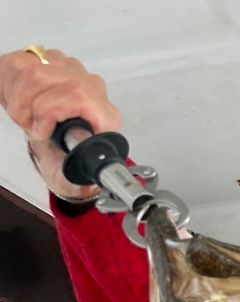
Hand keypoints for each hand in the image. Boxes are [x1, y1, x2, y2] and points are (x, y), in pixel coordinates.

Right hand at [0, 48, 120, 199]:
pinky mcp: (50, 60)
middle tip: (30, 127)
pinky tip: (20, 102)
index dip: (49, 110)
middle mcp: (90, 86)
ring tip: (25, 117)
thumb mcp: (73, 178)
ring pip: (29, 69)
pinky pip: (18, 63)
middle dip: (26, 107)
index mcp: (104, 115)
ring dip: (17, 99)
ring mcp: (70, 70)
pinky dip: (10, 86)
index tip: (40, 131)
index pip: (76, 94)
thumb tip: (84, 174)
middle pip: (44, 78)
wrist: (63, 149)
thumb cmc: (69, 162)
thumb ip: (77, 174)